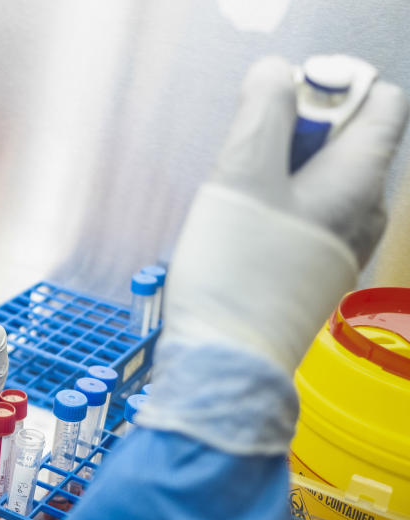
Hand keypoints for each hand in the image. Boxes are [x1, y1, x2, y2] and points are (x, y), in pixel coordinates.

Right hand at [165, 57, 407, 373]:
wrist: (225, 363)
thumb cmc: (235, 275)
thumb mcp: (240, 175)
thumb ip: (262, 110)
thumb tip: (276, 72)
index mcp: (360, 180)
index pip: (378, 100)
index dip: (328, 88)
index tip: (280, 109)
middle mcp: (367, 211)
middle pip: (344, 138)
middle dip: (292, 136)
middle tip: (248, 167)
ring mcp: (346, 244)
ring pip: (320, 178)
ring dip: (278, 174)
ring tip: (241, 206)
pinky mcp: (319, 269)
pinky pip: (307, 214)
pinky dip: (277, 208)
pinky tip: (245, 234)